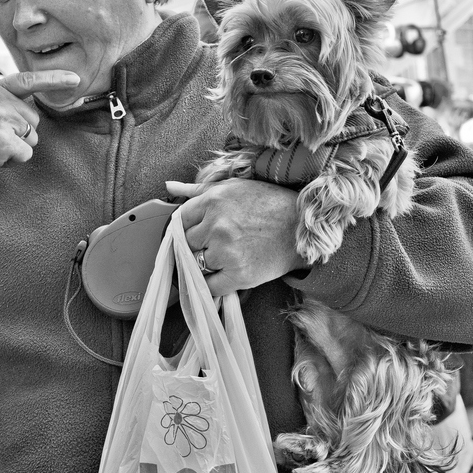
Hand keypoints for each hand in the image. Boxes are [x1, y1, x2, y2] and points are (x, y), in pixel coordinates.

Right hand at [0, 70, 79, 186]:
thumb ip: (0, 100)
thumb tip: (29, 105)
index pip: (28, 80)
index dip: (54, 79)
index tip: (76, 78)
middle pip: (33, 118)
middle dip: (19, 133)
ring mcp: (0, 118)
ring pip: (32, 137)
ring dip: (16, 147)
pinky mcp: (5, 140)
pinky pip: (26, 154)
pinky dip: (13, 161)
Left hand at [166, 178, 307, 295]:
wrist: (302, 227)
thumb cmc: (268, 203)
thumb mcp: (233, 187)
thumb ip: (197, 190)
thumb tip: (169, 186)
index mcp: (213, 201)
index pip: (179, 220)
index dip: (185, 229)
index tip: (193, 233)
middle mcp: (217, 225)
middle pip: (186, 244)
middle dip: (196, 246)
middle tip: (213, 245)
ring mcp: (227, 251)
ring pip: (196, 265)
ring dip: (206, 264)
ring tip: (224, 257)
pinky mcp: (239, 274)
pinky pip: (210, 287)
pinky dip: (213, 285)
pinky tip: (224, 275)